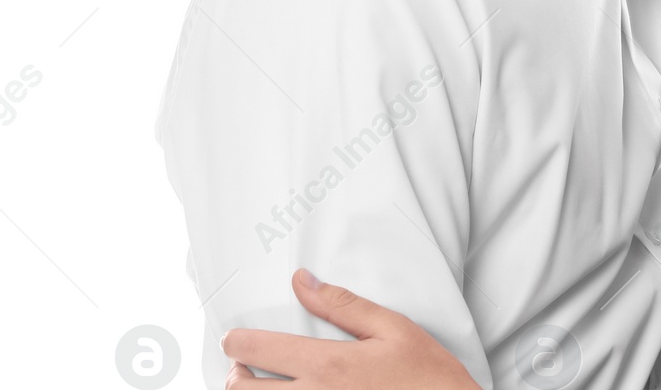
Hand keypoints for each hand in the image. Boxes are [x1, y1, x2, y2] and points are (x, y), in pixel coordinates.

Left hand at [221, 268, 481, 389]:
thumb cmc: (426, 376)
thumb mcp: (392, 328)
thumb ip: (343, 305)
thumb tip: (302, 281)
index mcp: (327, 365)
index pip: (258, 351)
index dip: (237, 341)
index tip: (234, 338)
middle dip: (235, 375)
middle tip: (242, 367)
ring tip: (257, 387)